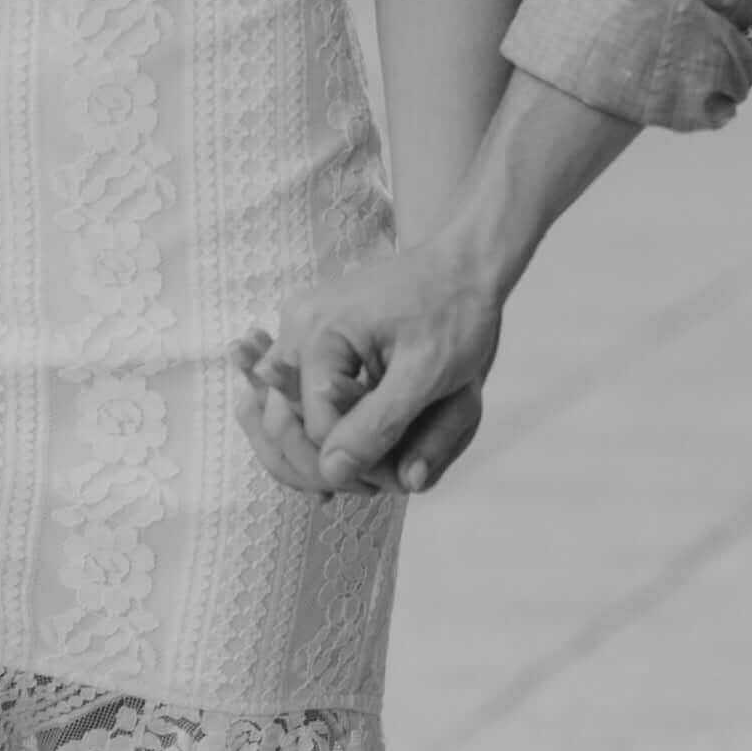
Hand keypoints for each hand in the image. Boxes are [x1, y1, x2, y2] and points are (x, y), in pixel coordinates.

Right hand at [231, 243, 502, 501]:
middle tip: (376, 486)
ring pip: (287, 408)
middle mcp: (297, 324)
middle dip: (326, 461)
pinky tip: (343, 447)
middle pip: (286, 420)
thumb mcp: (425, 375)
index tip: (392, 482)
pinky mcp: (313, 332)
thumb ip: (378, 425)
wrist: (466, 264)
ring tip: (361, 473)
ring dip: (318, 445)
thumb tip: (332, 472)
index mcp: (319, 331)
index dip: (349, 464)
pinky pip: (299, 389)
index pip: (314, 427)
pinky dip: (320, 419)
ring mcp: (300, 326)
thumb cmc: (454, 313)